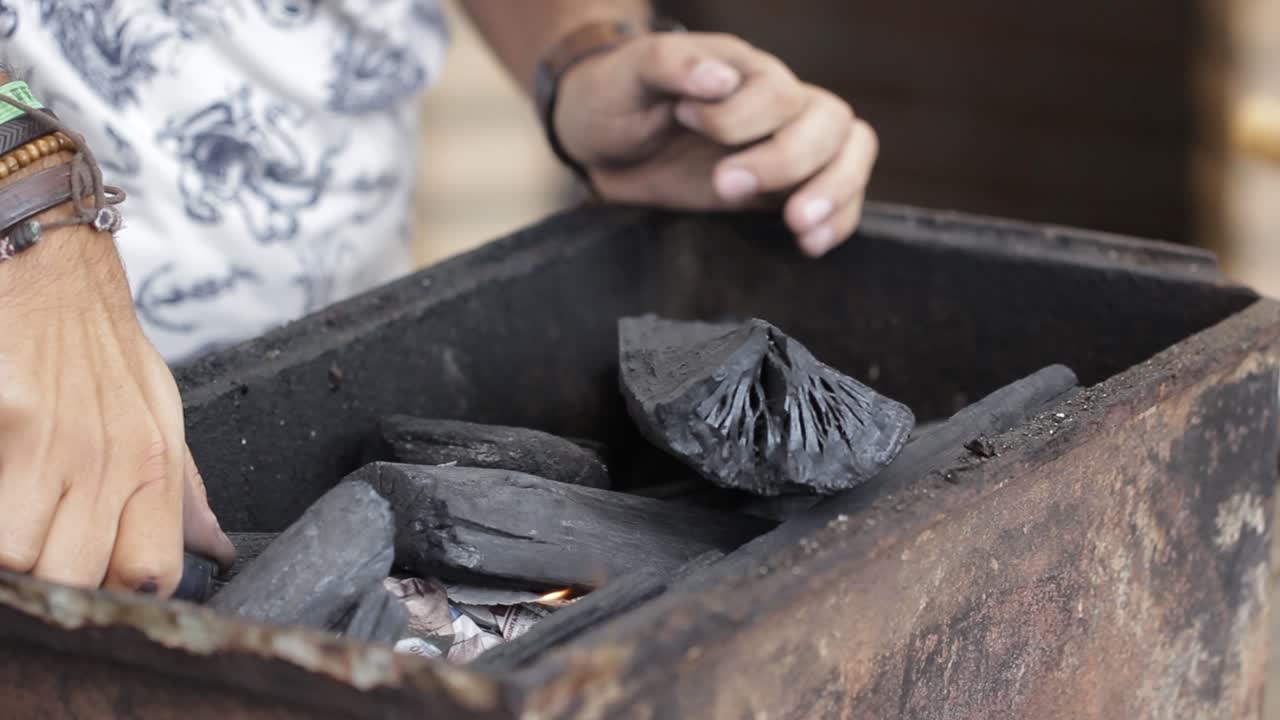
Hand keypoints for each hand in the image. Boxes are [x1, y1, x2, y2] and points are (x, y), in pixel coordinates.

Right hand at [0, 180, 233, 594]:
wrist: (48, 261)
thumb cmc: (97, 343)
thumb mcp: (157, 408)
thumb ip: (179, 488)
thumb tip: (216, 550)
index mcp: (156, 462)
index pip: (154, 576)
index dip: (117, 593)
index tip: (90, 580)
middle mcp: (114, 459)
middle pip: (82, 580)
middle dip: (52, 578)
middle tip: (39, 542)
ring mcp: (58, 444)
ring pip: (26, 560)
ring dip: (13, 555)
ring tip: (19, 511)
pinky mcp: (9, 421)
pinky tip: (3, 481)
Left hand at [554, 31, 877, 256]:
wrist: (605, 145)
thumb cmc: (619, 99)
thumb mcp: (630, 73)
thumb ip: (670, 65)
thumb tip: (720, 80)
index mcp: (747, 70)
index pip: (778, 90)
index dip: (739, 116)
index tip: (684, 121)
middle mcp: (781, 105)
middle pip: (829, 122)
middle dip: (785, 160)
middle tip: (726, 186)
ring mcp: (791, 146)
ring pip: (852, 153)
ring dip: (833, 191)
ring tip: (796, 224)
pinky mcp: (786, 189)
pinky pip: (841, 198)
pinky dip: (837, 221)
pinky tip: (809, 244)